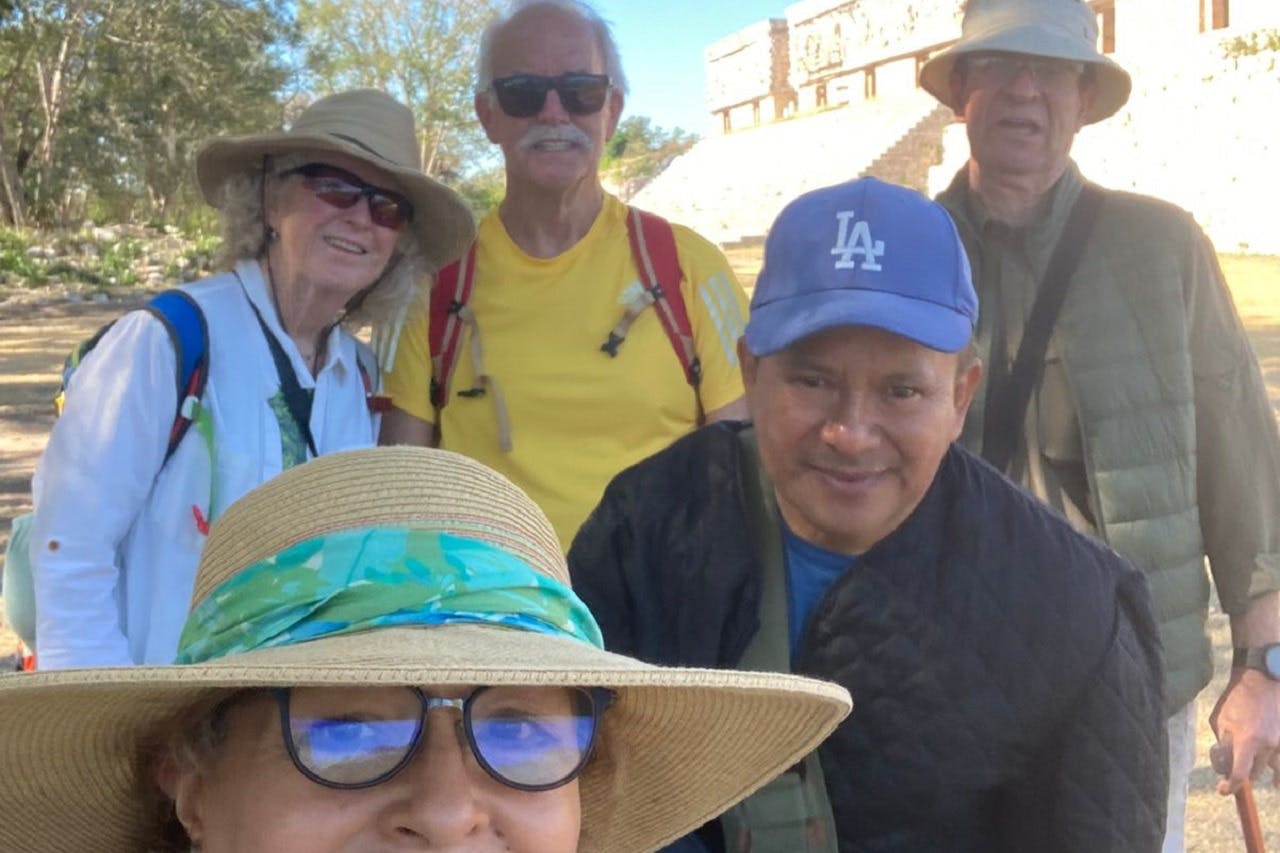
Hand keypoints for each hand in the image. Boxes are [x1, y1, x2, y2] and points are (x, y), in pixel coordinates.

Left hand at [1209, 669, 1279, 793]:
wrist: (1263, 680)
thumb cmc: (1237, 699)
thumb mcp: (1220, 721)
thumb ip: (1223, 745)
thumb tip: (1225, 766)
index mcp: (1247, 740)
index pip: (1240, 774)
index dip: (1231, 786)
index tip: (1224, 790)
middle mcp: (1267, 745)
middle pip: (1255, 773)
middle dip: (1243, 772)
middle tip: (1233, 765)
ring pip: (1271, 768)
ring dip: (1261, 768)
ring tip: (1252, 762)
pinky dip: (1279, 772)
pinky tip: (1276, 782)